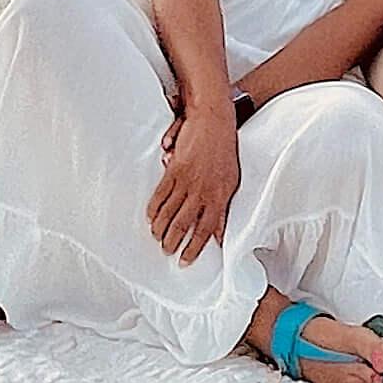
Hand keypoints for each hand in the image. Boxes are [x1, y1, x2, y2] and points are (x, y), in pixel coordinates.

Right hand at [147, 105, 239, 263]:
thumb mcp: (231, 183)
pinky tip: (151, 217)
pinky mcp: (174, 170)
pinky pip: (160, 194)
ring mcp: (186, 181)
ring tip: (157, 238)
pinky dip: (154, 208)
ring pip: (169, 212)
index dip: (194, 249)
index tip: (185, 260)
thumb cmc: (225, 151)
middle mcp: (202, 191)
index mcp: (219, 197)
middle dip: (172, 241)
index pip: (205, 231)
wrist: (213, 122)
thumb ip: (224, 210)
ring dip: (161, 228)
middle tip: (166, 251)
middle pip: (183, 224)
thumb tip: (220, 235)